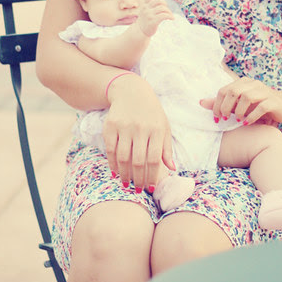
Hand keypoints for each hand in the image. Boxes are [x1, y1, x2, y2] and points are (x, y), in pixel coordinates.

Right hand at [103, 74, 174, 190]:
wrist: (131, 91)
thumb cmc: (151, 113)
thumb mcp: (163, 126)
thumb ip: (166, 148)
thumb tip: (171, 168)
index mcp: (157, 130)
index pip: (154, 159)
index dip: (153, 176)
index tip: (151, 188)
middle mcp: (140, 128)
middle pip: (138, 161)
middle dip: (138, 179)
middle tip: (138, 190)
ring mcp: (124, 126)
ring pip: (123, 157)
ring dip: (125, 174)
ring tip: (127, 184)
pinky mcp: (110, 125)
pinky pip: (110, 149)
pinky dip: (112, 163)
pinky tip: (116, 172)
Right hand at [137, 0, 173, 36]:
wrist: (140, 32)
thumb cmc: (145, 21)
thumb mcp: (145, 11)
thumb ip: (151, 5)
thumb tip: (162, 1)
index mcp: (144, 6)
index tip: (161, 4)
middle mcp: (145, 9)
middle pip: (158, 0)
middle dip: (164, 4)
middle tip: (166, 10)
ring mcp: (149, 15)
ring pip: (162, 8)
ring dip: (169, 11)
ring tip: (170, 15)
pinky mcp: (153, 22)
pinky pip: (164, 15)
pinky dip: (170, 16)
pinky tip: (172, 18)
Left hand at [201, 77, 281, 126]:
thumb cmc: (258, 105)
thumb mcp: (238, 104)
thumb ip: (222, 103)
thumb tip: (201, 102)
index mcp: (243, 82)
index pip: (224, 90)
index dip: (217, 104)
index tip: (216, 118)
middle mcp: (253, 84)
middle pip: (234, 91)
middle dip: (226, 107)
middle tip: (224, 119)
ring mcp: (264, 92)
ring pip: (247, 97)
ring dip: (239, 111)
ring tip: (238, 120)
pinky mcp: (273, 102)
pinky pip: (261, 107)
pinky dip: (252, 116)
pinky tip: (247, 122)